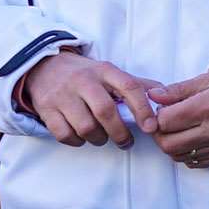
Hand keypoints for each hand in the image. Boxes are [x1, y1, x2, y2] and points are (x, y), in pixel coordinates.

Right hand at [23, 50, 159, 148]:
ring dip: (99, 138)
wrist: (45, 67)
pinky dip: (78, 142)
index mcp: (104, 70)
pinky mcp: (47, 110)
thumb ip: (135, 84)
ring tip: (104, 137)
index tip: (152, 127)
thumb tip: (162, 95)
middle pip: (106, 111)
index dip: (142, 108)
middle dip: (120, 132)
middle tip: (127, 141)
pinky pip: (65, 135)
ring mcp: (63, 95)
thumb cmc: (85, 74)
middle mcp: (83, 80)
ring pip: (86, 127)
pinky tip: (83, 137)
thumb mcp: (109, 72)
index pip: (128, 86)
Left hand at [148, 69, 208, 168]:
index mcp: (208, 106)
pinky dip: (186, 153)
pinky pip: (194, 163)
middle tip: (163, 121)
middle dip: (159, 133)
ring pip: (178, 156)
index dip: (156, 115)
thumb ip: (179, 89)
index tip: (160, 108)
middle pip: (168, 143)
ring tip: (177, 129)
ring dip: (171, 144)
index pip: (166, 120)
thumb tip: (153, 96)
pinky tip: (191, 139)